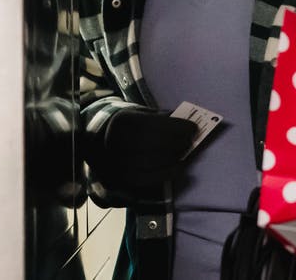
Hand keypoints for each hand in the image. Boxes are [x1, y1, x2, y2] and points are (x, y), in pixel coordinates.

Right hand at [82, 108, 198, 191]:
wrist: (101, 143)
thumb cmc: (130, 126)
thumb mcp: (142, 115)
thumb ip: (161, 119)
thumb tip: (185, 124)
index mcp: (121, 122)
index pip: (151, 125)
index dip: (175, 128)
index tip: (193, 128)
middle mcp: (114, 143)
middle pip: (151, 145)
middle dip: (176, 143)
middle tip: (191, 142)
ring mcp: (114, 164)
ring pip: (149, 164)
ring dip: (174, 159)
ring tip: (186, 154)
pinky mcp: (119, 181)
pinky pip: (146, 180)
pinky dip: (167, 174)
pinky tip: (179, 167)